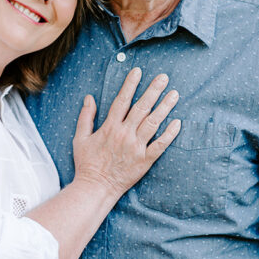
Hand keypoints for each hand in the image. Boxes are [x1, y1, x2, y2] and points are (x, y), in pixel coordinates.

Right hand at [71, 67, 180, 195]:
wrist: (95, 188)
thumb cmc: (87, 164)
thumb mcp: (80, 138)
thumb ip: (86, 116)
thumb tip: (89, 97)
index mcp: (109, 127)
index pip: (122, 100)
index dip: (130, 84)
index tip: (138, 71)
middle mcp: (124, 134)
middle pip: (141, 108)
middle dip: (153, 90)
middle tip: (164, 77)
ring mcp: (136, 148)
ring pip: (153, 123)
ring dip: (164, 107)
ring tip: (174, 94)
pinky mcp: (144, 161)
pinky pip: (160, 145)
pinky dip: (169, 134)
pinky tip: (177, 122)